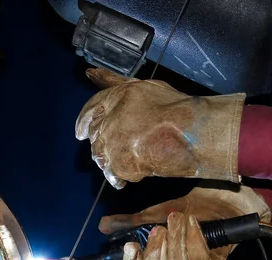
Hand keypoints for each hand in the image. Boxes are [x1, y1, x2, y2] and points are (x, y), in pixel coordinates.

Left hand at [76, 68, 245, 188]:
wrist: (192, 133)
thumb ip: (116, 81)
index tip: (79, 133)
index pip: (90, 110)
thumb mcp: (145, 87)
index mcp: (115, 97)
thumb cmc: (175, 108)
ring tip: (127, 161)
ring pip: (102, 157)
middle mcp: (109, 120)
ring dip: (111, 161)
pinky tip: (135, 172)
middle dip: (101, 144)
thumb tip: (90, 72)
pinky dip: (123, 174)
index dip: (83, 121)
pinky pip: (116, 173)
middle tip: (114, 149)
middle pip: (95, 137)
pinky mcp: (121, 164)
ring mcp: (114, 144)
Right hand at [99, 185, 271, 259]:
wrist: (218, 198)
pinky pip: (199, 257)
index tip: (130, 247)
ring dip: (176, 239)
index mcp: (158, 259)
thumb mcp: (154, 213)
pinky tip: (193, 222)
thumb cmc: (187, 209)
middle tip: (158, 229)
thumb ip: (129, 223)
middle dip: (156, 252)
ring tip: (178, 218)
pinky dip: (193, 237)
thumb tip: (103, 226)